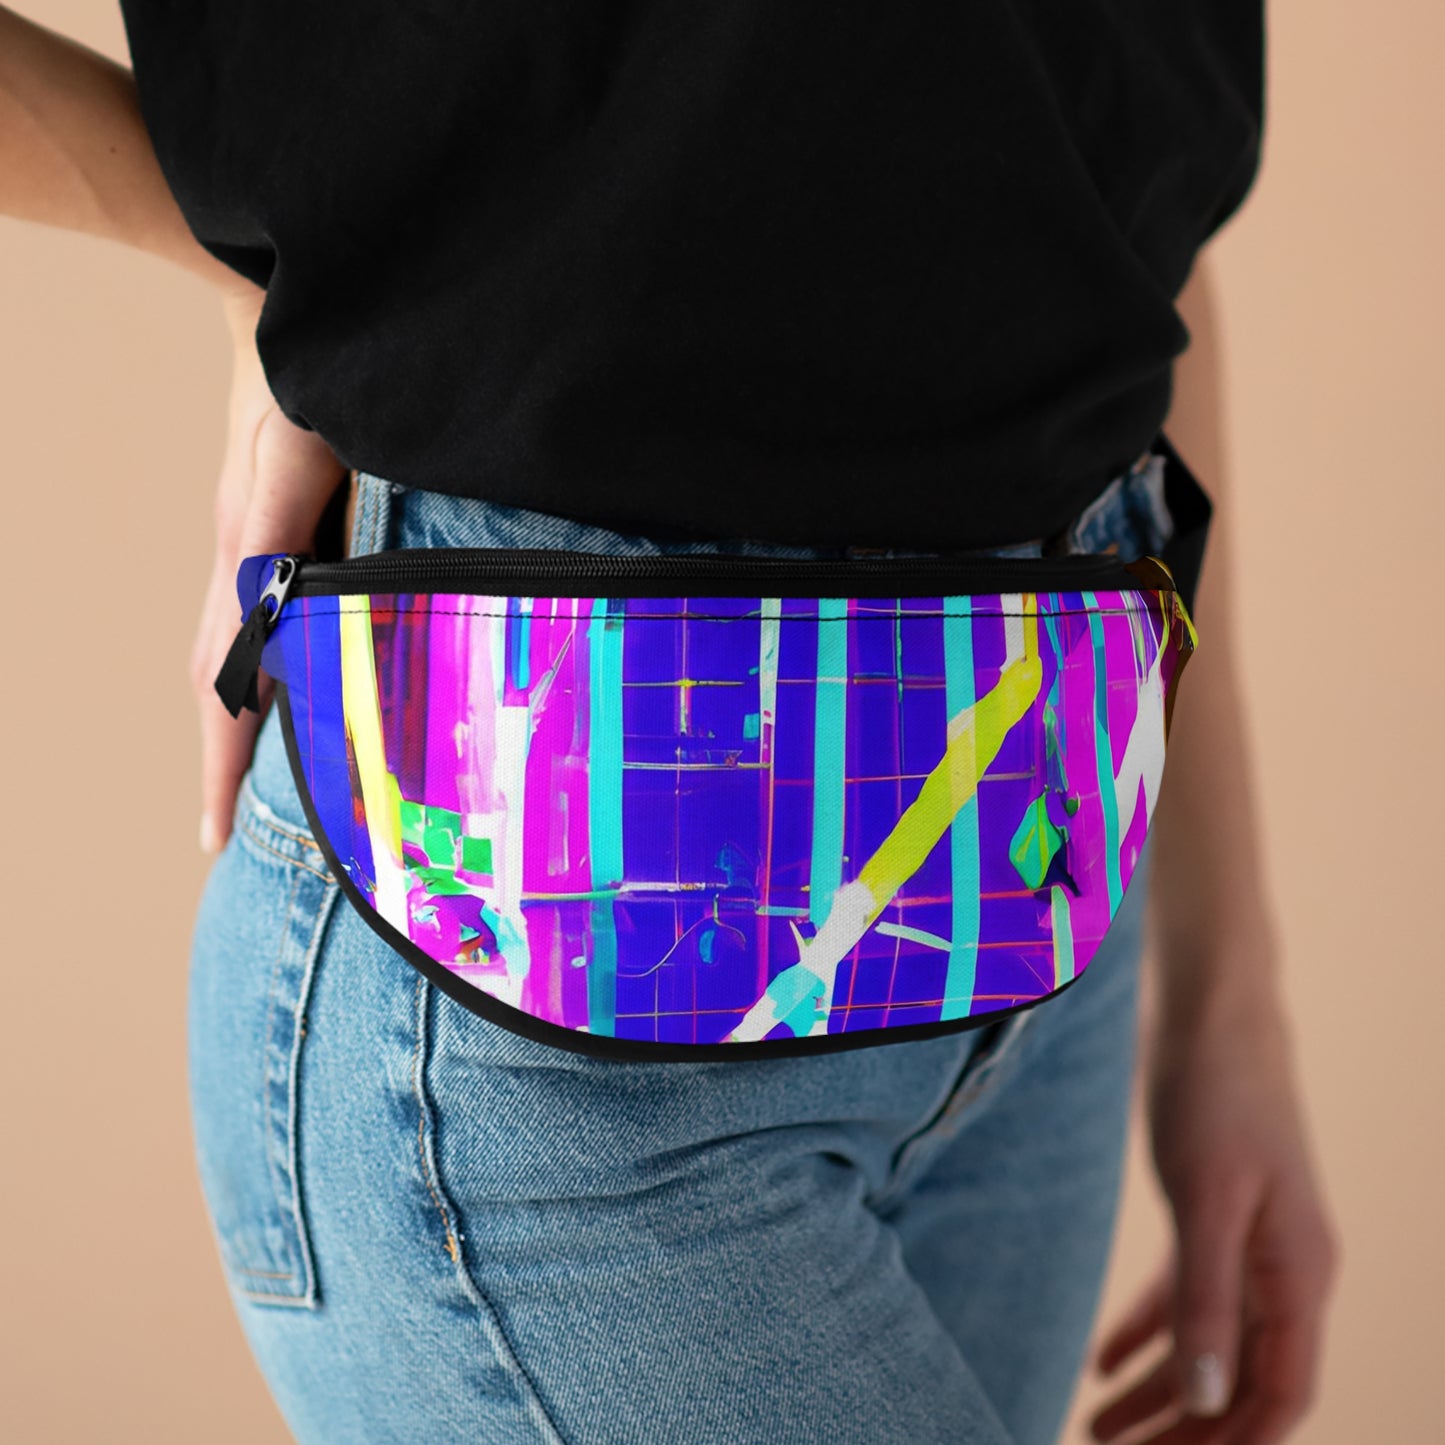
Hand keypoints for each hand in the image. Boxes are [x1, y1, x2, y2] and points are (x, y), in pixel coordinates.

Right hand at [191, 287, 346, 852]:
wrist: (277, 304)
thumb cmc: (297, 372)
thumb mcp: (294, 452)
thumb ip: (279, 530)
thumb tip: (267, 616)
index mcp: (247, 558)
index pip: (222, 682)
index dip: (222, 762)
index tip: (213, 836)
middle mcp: (244, 561)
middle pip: (217, 681)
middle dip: (222, 759)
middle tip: (226, 834)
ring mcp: (255, 543)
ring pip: (233, 652)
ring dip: (238, 719)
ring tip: (252, 783)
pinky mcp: (276, 526)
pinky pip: (257, 615)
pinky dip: (260, 666)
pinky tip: (289, 682)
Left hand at [1088, 975, 1338, 1443]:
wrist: (1211, 1010)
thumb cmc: (1216, 1093)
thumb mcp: (1208, 1198)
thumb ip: (1207, 1297)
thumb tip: (1209, 1402)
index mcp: (1300, 1273)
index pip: (1280, 1394)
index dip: (1232, 1444)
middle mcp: (1283, 1268)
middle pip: (1239, 1380)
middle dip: (1182, 1430)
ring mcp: (1250, 1240)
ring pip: (1208, 1343)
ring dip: (1156, 1392)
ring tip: (1092, 1427)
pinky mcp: (1212, 1213)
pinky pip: (1185, 1295)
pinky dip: (1147, 1332)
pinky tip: (1101, 1363)